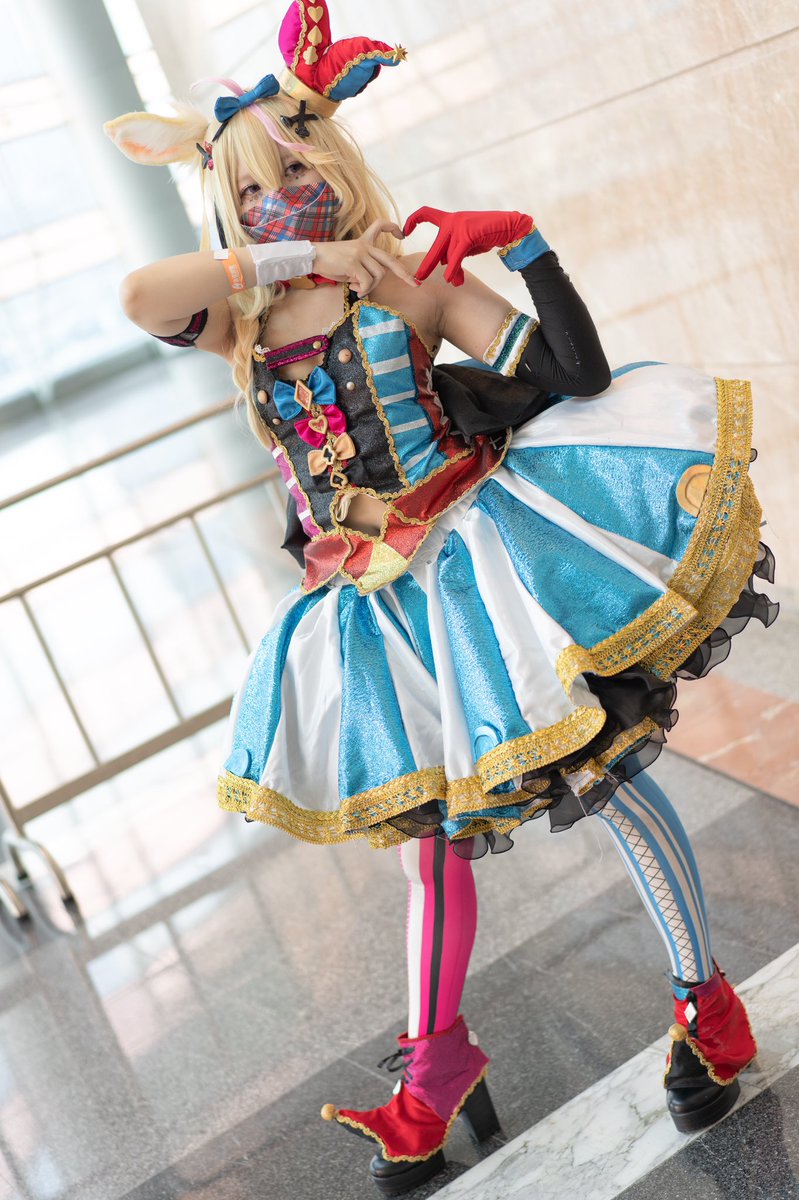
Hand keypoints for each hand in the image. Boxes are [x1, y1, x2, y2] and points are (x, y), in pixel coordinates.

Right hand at [312, 221, 419, 297]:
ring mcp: (360, 254)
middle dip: (404, 273)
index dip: (392, 228)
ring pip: (379, 275)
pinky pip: (368, 281)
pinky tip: (355, 290)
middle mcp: (364, 246)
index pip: (379, 226)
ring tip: (360, 289)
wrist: (312, 256)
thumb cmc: (329, 261)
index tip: (402, 233)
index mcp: (363, 242)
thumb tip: (370, 284)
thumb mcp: (350, 263)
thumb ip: (363, 269)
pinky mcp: (354, 263)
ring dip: (372, 286)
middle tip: (414, 284)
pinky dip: (364, 289)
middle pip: (390, 259)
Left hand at [402, 207, 533, 286]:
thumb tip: (445, 268)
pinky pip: (456, 256)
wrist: (508, 227)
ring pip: (447, 254)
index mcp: (449, 219)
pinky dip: (454, 269)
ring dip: (449, 272)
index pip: (426, 213)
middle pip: (436, 246)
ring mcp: (459, 226)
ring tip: (448, 283)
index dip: (413, 220)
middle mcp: (452, 220)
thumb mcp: (467, 244)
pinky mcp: (468, 234)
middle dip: (427, 264)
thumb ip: (454, 253)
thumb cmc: (487, 234)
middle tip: (417, 278)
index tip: (404, 232)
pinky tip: (453, 279)